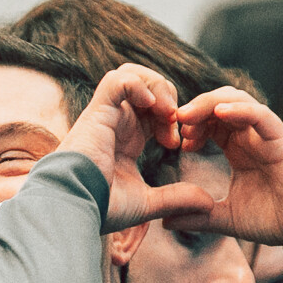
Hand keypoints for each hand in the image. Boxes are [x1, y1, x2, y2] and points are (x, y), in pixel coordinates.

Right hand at [58, 63, 218, 232]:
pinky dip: (137, 84)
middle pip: (145, 85)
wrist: (75, 208)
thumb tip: (208, 202)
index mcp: (124, 139)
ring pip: (132, 74)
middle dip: (168, 99)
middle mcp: (114, 122)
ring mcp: (105, 114)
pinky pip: (117, 80)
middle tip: (174, 125)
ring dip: (156, 87)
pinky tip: (150, 105)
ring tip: (165, 111)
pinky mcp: (97, 111)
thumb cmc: (101, 208)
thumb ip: (176, 198)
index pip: (151, 110)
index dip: (170, 119)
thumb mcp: (148, 203)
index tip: (176, 145)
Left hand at [165, 88, 282, 244]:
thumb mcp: (227, 218)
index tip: (175, 142)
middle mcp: (251, 137)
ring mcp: (267, 135)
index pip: (210, 123)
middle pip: (219, 104)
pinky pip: (260, 114)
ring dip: (209, 103)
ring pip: (237, 100)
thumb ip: (198, 217)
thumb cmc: (276, 220)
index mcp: (239, 149)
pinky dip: (240, 109)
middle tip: (174, 123)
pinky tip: (220, 112)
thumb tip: (164, 222)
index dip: (190, 125)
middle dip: (194, 108)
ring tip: (187, 115)